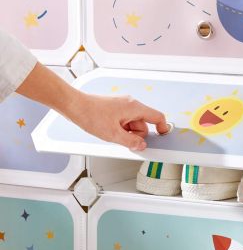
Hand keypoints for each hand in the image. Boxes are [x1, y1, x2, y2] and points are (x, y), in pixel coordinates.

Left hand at [16, 63, 168, 150]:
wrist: (73, 105)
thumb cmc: (90, 114)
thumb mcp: (113, 134)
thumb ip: (131, 141)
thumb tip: (142, 145)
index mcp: (134, 107)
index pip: (157, 117)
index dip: (162, 128)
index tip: (162, 137)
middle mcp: (130, 104)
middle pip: (144, 124)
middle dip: (136, 134)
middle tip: (122, 137)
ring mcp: (122, 106)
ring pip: (133, 124)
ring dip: (126, 132)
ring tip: (112, 133)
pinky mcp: (115, 109)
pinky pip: (125, 122)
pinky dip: (120, 128)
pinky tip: (109, 130)